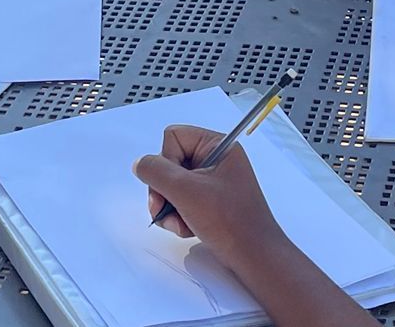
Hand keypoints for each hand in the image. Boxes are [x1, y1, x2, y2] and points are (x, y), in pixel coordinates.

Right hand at [134, 125, 286, 256]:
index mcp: (219, 146)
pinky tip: (188, 229)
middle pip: (169, 163)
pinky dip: (178, 217)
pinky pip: (181, 201)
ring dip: (169, 207)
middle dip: (164, 190)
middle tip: (165, 210)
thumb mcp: (186, 191)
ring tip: (180, 224)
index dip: (165, 160)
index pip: (174, 136)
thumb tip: (140, 163)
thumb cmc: (230, 221)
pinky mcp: (210, 202)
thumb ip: (156, 171)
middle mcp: (216, 160)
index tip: (175, 185)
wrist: (254, 257)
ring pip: (172, 186)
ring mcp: (213, 182)